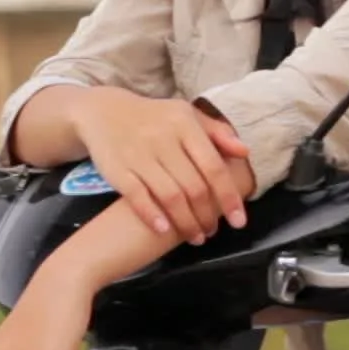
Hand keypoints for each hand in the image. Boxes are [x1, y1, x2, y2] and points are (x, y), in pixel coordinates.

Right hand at [70, 90, 250, 242]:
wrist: (103, 112)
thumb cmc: (154, 118)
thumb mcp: (186, 115)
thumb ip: (216, 132)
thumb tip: (245, 151)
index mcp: (185, 124)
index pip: (213, 166)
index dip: (229, 197)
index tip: (238, 221)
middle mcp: (163, 138)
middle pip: (194, 187)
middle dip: (207, 215)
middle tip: (211, 231)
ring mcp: (138, 154)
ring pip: (170, 196)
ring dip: (186, 222)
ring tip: (195, 237)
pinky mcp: (117, 169)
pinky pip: (138, 197)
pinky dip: (153, 215)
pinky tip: (164, 230)